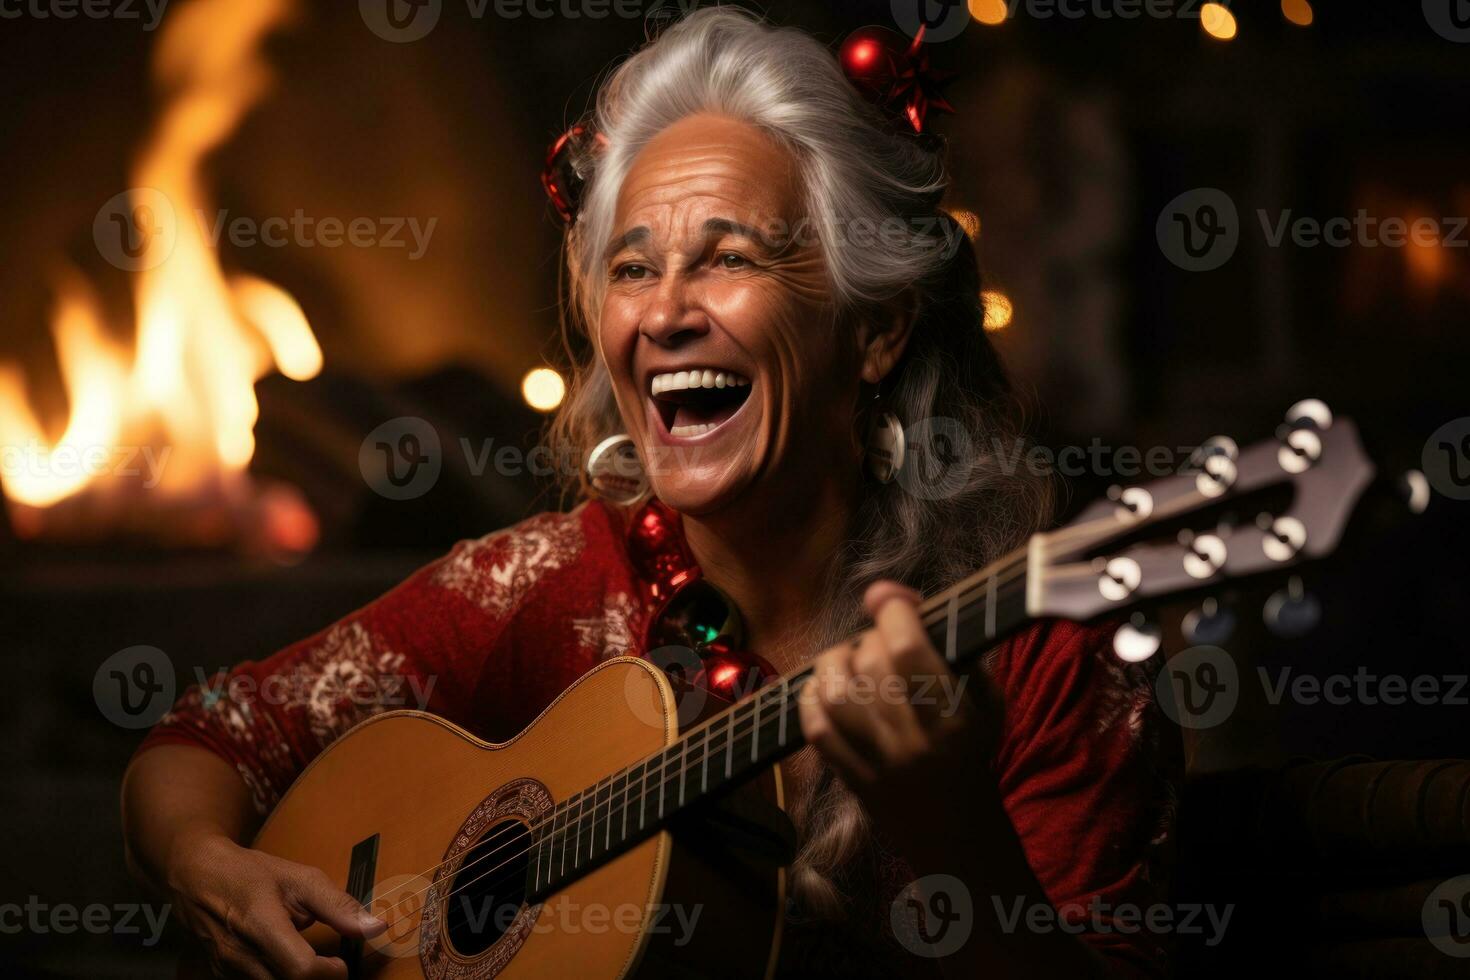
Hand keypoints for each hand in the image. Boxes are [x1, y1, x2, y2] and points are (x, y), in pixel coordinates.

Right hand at [167, 832, 384, 978]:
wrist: (194, 875)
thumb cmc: (248, 873)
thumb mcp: (298, 878)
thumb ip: (337, 905)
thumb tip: (375, 927)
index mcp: (260, 924)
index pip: (300, 968)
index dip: (328, 972)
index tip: (342, 963)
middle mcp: (239, 954)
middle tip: (330, 965)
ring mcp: (226, 969)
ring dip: (296, 979)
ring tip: (307, 960)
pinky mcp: (221, 976)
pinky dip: (277, 977)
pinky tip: (284, 961)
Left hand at [798, 581, 1001, 856]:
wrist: (958, 836)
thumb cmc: (973, 752)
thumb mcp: (987, 702)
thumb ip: (953, 648)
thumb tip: (894, 596)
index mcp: (955, 719)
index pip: (910, 651)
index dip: (893, 612)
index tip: (889, 599)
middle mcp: (915, 742)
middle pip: (873, 666)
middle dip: (871, 637)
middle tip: (880, 639)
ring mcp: (879, 765)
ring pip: (837, 695)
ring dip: (836, 662)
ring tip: (849, 657)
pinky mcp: (851, 781)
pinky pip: (816, 730)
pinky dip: (812, 698)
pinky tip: (825, 686)